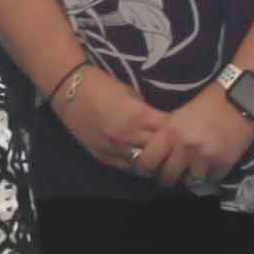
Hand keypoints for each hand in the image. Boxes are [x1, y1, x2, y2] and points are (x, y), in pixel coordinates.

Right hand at [52, 66, 169, 178]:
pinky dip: (139, 165)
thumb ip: (146, 111)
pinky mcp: (103, 157)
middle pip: (161, 152)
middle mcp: (128, 137)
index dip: (179, 131)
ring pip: (146, 166)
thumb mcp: (131, 93)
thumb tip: (161, 122)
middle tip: (178, 147)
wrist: (69, 90)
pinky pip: (128, 168)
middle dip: (171, 149)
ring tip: (163, 157)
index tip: (184, 129)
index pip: (169, 131)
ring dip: (156, 161)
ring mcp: (115, 149)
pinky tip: (145, 160)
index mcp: (138, 116)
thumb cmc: (101, 85)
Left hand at [147, 84, 253, 191]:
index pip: (146, 162)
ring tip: (195, 168)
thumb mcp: (179, 116)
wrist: (239, 97)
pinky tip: (212, 164)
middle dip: (169, 178)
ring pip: (190, 181)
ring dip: (192, 176)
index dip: (146, 169)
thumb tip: (156, 156)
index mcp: (169, 132)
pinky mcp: (223, 162)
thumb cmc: (208, 103)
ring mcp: (204, 157)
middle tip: (173, 174)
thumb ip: (167, 136)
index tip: (150, 170)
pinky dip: (210, 174)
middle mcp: (184, 147)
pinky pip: (211, 179)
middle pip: (167, 177)